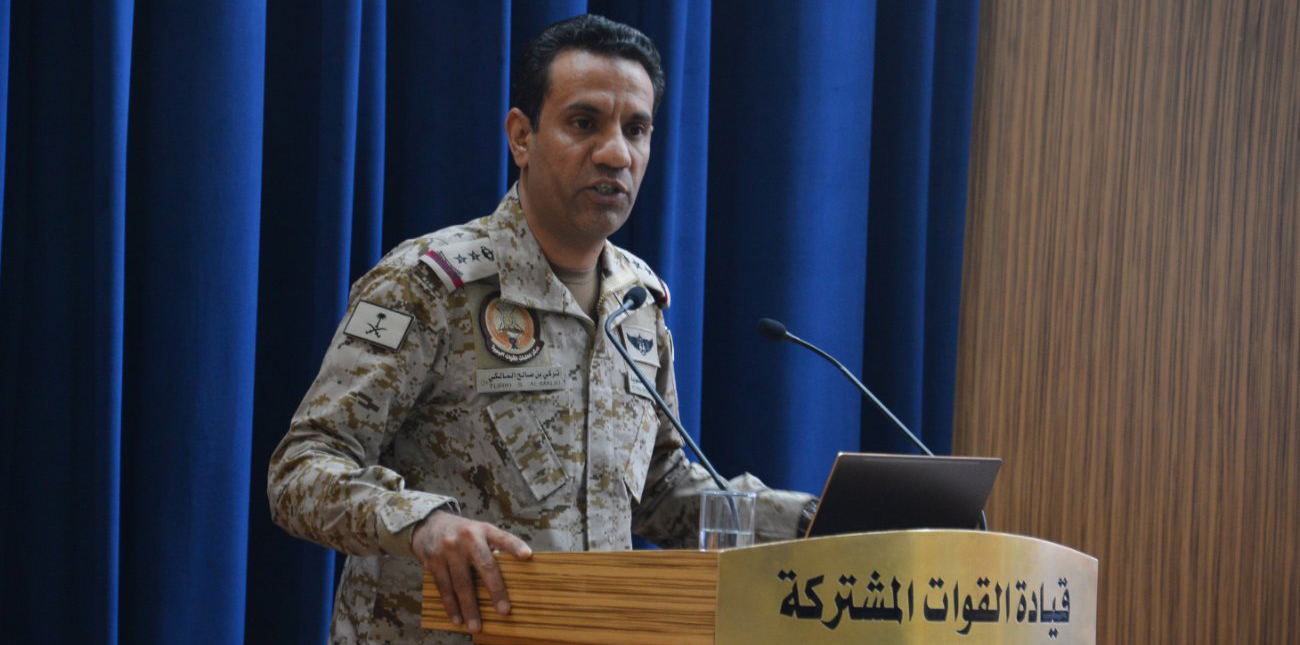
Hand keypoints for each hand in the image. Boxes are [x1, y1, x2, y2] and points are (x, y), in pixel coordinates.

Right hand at [412, 510, 531, 632]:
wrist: (430, 524)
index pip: (503, 538)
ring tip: (475, 625)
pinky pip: (443, 587)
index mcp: (484, 530)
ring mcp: (448, 549)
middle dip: (495, 590)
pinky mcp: (433, 560)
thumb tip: (513, 574)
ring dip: (469, 607)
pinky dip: (450, 605)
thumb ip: (494, 548)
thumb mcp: (480, 532)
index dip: (515, 546)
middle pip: (484, 566)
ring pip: (461, 583)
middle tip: (504, 610)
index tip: (527, 555)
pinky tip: (457, 618)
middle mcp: (467, 537)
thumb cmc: (464, 533)